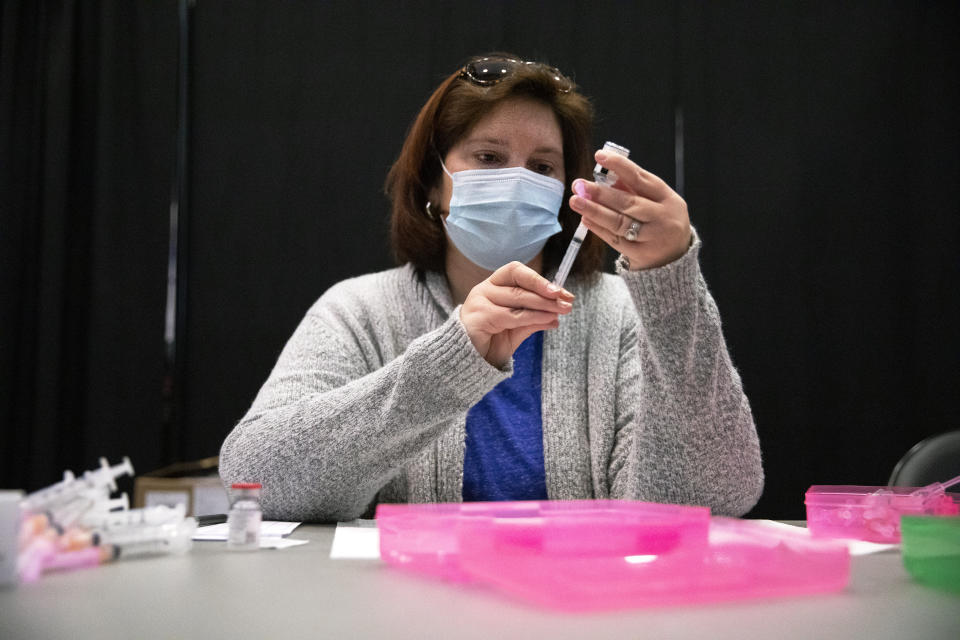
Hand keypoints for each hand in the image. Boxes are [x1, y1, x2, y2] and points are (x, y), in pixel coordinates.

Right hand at [459, 261, 573, 367]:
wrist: (467, 361)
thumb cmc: (490, 342)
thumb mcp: (516, 330)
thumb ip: (532, 321)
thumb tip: (556, 317)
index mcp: (493, 286)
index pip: (516, 271)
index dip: (539, 279)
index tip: (560, 290)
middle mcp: (484, 289)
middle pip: (520, 284)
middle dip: (547, 293)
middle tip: (567, 302)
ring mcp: (479, 301)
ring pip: (518, 298)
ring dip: (544, 304)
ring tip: (561, 311)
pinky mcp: (480, 317)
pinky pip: (512, 315)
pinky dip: (533, 316)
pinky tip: (548, 319)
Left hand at [569, 149, 691, 269]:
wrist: (676, 257)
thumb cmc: (660, 221)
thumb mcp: (656, 202)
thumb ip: (632, 188)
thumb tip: (604, 175)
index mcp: (668, 198)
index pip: (641, 178)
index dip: (619, 166)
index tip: (599, 156)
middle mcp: (663, 217)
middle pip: (628, 203)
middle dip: (601, 193)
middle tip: (579, 185)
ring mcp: (653, 237)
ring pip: (620, 222)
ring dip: (595, 211)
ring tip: (576, 201)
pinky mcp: (642, 255)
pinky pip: (616, 240)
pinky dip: (599, 228)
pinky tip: (586, 219)